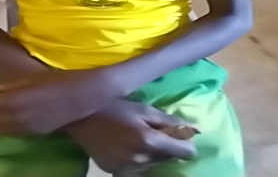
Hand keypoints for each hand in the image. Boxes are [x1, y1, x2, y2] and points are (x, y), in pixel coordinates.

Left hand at [0, 68, 114, 135]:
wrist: (78, 97)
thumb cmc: (56, 81)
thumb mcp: (32, 78)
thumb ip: (11, 85)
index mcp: (11, 98)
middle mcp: (12, 116)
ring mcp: (22, 127)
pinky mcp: (31, 134)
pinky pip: (10, 134)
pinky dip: (5, 129)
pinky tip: (10, 123)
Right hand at [65, 100, 196, 173]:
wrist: (82, 118)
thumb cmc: (116, 107)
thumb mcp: (144, 109)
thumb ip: (170, 122)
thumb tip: (195, 129)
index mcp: (150, 142)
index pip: (184, 153)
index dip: (186, 144)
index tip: (179, 135)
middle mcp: (141, 160)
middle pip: (168, 158)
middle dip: (166, 146)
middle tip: (152, 129)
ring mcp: (128, 169)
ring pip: (153, 164)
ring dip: (152, 153)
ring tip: (137, 135)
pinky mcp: (116, 172)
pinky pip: (137, 168)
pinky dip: (138, 158)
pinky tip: (127, 144)